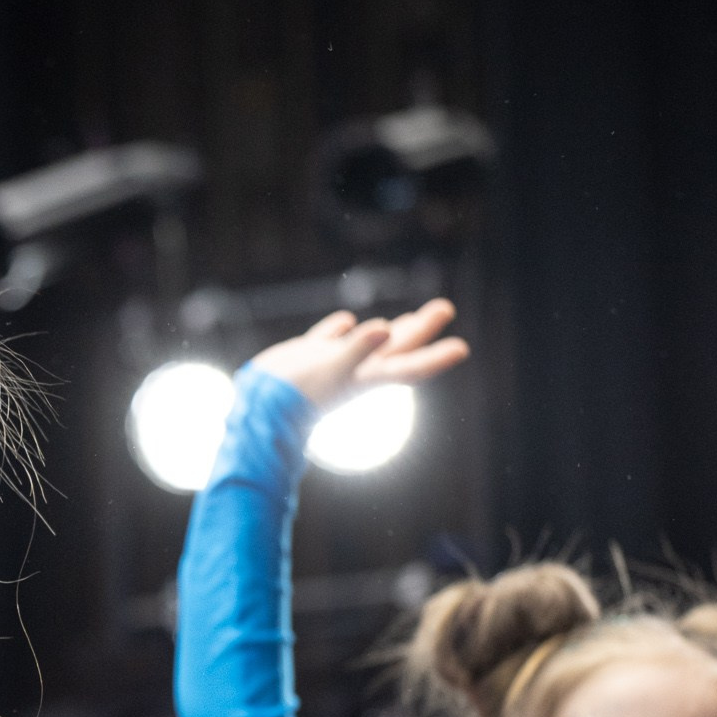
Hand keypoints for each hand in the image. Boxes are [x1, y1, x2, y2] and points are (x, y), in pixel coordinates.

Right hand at [250, 299, 468, 408]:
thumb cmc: (294, 394)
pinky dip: (342, 329)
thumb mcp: (329, 369)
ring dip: (390, 330)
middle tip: (444, 306)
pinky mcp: (308, 358)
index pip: (411, 366)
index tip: (462, 347)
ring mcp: (332, 365)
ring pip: (368, 343)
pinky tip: (347, 321)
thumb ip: (357, 349)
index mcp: (367, 377)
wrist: (255, 410)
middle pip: (398, 349)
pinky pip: (331, 340)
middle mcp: (355, 371)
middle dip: (422, 329)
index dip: (436, 357)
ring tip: (408, 317)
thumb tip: (384, 328)